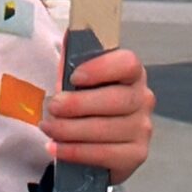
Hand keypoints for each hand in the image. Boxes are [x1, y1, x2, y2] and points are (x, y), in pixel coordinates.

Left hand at [46, 44, 155, 184]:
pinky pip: (106, 154)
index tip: (74, 77)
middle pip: (117, 100)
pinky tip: (56, 148)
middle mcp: (143, 98)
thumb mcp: (78, 81)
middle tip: (53, 107)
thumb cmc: (86, 103)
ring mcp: (143, 128)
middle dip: (79, 105)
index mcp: (132, 73)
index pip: (128, 64)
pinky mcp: (136, 155)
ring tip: (48, 128)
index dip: (102, 69)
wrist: (94, 143)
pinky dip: (77, 152)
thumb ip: (74, 62)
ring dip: (72, 130)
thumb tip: (68, 36)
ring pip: (109, 129)